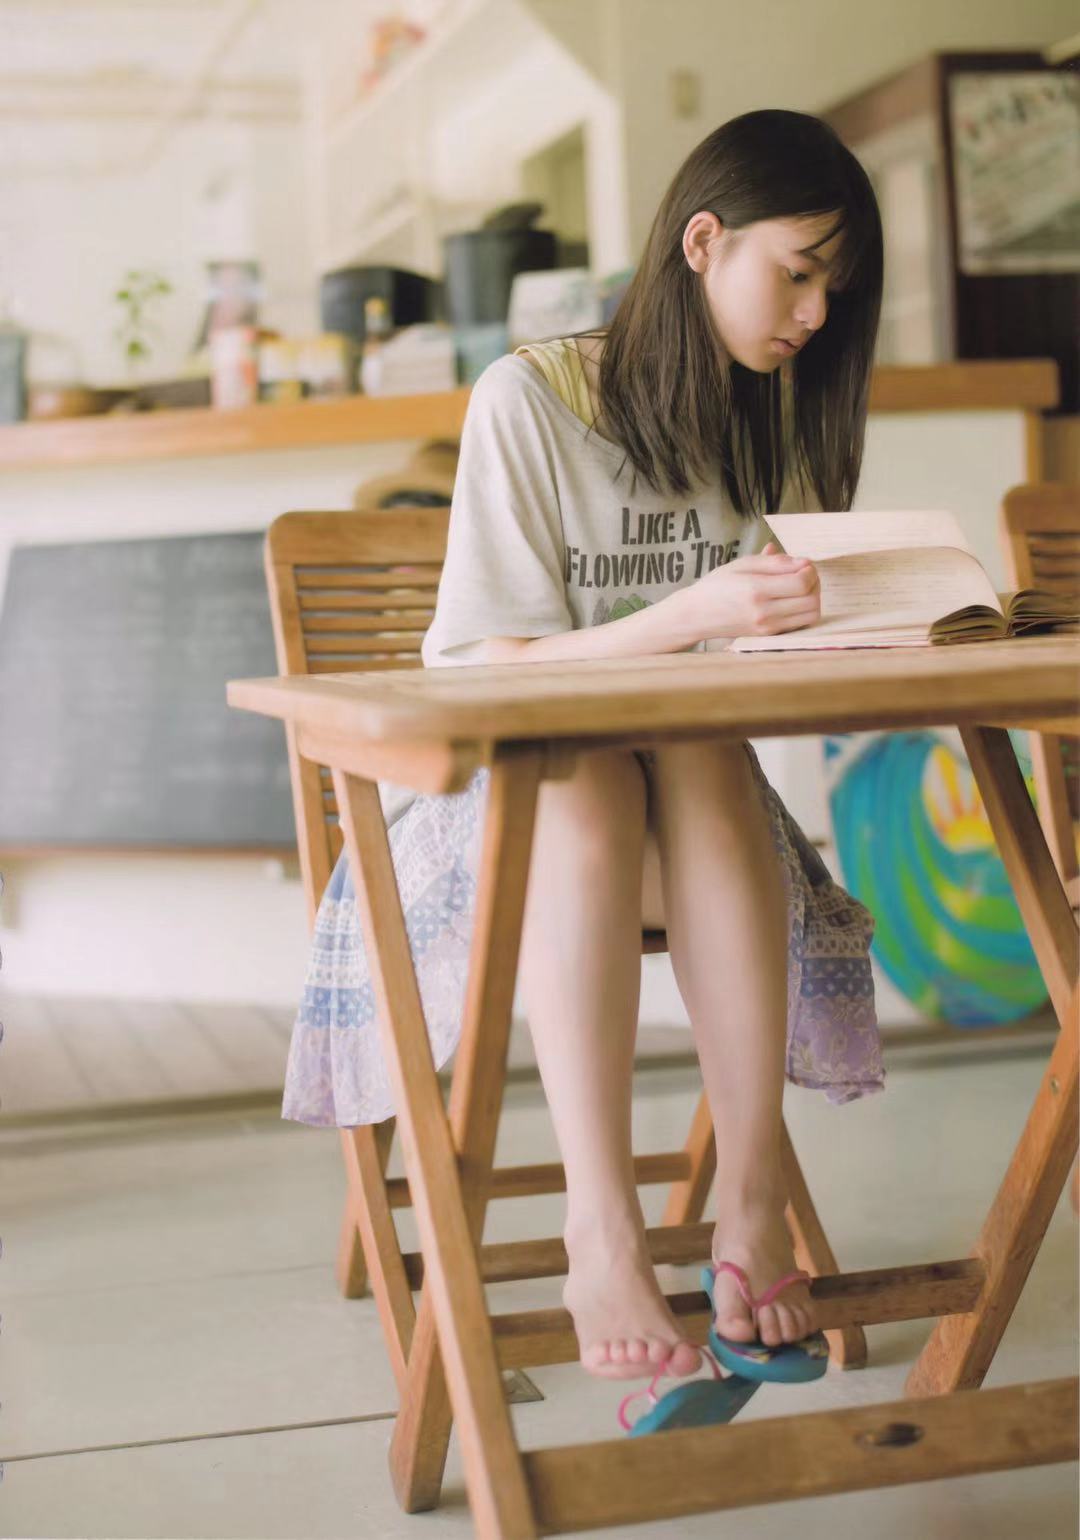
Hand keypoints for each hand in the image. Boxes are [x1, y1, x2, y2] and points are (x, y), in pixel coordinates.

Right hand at [681, 541, 820, 640]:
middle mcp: (763, 612)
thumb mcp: (742, 564)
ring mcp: (767, 628)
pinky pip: (800, 624)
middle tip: (804, 574)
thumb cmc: (717, 586)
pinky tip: (792, 601)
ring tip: (799, 588)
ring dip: (812, 599)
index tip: (803, 563)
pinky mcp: (769, 636)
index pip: (801, 582)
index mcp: (756, 590)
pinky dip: (803, 611)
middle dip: (815, 584)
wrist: (696, 615)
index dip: (810, 570)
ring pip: (811, 615)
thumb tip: (802, 562)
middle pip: (811, 601)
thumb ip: (774, 562)